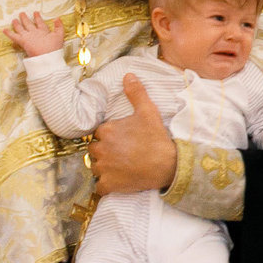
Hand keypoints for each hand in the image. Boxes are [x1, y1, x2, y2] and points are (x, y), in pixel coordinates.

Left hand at [6, 10, 64, 57]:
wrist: (46, 57)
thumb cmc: (54, 48)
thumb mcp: (60, 37)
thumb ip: (59, 27)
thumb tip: (57, 18)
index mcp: (43, 31)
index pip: (40, 22)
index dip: (37, 17)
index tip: (35, 13)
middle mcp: (34, 32)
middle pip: (28, 23)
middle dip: (24, 18)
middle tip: (21, 13)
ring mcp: (27, 36)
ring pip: (20, 28)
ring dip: (16, 23)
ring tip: (14, 20)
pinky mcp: (22, 41)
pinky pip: (14, 36)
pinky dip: (8, 33)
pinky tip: (4, 30)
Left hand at [88, 76, 178, 193]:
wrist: (168, 165)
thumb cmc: (156, 139)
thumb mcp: (148, 112)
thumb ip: (136, 93)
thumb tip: (128, 75)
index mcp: (107, 130)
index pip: (99, 133)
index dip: (110, 137)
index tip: (122, 141)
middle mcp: (101, 149)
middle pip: (94, 150)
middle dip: (104, 151)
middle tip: (121, 154)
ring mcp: (104, 168)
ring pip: (96, 167)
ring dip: (104, 168)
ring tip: (120, 167)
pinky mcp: (109, 184)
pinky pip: (100, 186)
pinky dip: (107, 185)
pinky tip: (118, 181)